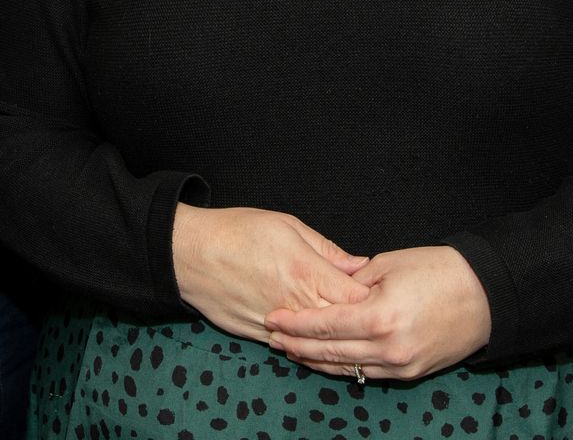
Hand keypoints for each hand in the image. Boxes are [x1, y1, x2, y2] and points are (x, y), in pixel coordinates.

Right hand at [171, 205, 370, 341]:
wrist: (190, 254)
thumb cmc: (237, 232)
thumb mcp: (288, 225)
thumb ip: (327, 250)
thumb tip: (359, 265)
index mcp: (307, 273)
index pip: (357, 298)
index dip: (374, 298)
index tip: (382, 293)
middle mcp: (295, 304)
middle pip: (343, 325)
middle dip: (360, 320)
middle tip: (372, 314)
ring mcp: (277, 324)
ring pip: (318, 343)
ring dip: (334, 337)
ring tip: (348, 330)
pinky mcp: (259, 335)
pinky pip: (292, 347)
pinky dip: (307, 344)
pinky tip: (316, 338)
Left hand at [263, 246, 491, 380]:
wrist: (486, 296)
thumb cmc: (440, 271)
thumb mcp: (389, 264)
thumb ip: (353, 280)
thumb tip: (327, 289)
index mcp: (379, 316)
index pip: (324, 325)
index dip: (294, 324)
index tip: (273, 318)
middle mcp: (386, 348)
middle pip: (329, 352)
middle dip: (297, 346)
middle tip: (273, 338)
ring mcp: (399, 365)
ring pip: (345, 368)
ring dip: (316, 361)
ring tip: (292, 351)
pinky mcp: (410, 373)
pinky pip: (367, 374)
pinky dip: (344, 367)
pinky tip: (327, 360)